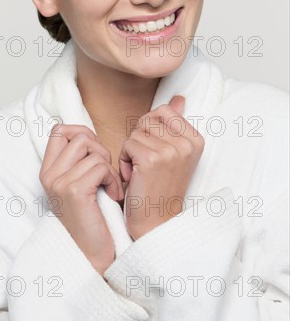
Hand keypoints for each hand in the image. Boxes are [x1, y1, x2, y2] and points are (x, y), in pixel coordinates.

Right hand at [39, 124, 123, 275]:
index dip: (83, 134)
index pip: (60, 130)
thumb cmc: (93, 218)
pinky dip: (113, 180)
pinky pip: (101, 168)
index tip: (95, 154)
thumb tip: (90, 136)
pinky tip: (112, 195)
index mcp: (48, 171)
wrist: (91, 255)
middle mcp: (49, 175)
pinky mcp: (74, 191)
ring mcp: (59, 183)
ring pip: (93, 151)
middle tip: (105, 172)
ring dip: (109, 167)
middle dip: (100, 149)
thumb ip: (79, 161)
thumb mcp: (80, 185)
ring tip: (109, 185)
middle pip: (79, 136)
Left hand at [119, 96, 204, 240]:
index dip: (150, 128)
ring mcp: (171, 151)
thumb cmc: (161, 187)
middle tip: (146, 163)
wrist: (157, 222)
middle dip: (139, 139)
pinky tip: (134, 177)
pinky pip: (127, 144)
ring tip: (141, 171)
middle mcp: (187, 144)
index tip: (155, 151)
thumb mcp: (174, 153)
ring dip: (131, 151)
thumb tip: (179, 98)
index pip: (164, 110)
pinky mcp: (152, 159)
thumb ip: (176, 123)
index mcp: (196, 139)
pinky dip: (124, 160)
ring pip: (135, 132)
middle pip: (148, 120)